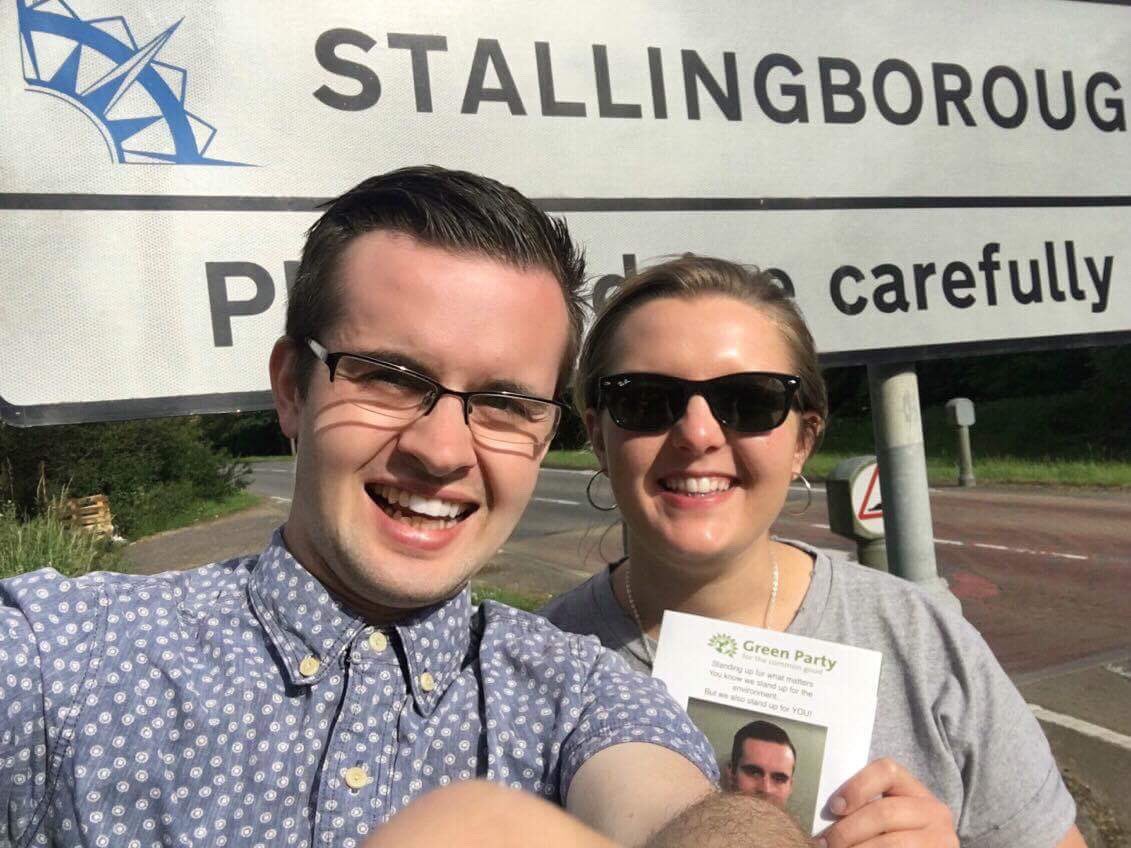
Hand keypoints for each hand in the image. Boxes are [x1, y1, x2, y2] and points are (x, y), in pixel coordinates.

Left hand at [818, 758, 957, 847]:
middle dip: (847, 830)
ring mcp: (940, 840)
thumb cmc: (896, 836)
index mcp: (915, 791)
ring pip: (890, 843)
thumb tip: (825, 816)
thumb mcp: (887, 818)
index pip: (886, 771)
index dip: (857, 786)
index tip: (834, 807)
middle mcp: (934, 812)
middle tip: (824, 844)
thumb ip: (863, 810)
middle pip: (883, 812)